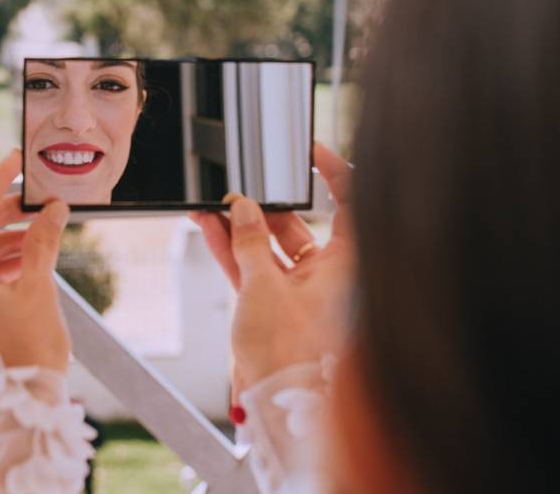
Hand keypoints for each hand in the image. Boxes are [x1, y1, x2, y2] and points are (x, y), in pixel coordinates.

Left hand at [0, 150, 71, 371]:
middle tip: (37, 200)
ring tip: (41, 231)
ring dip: (8, 242)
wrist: (21, 403)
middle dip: (6, 215)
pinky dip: (1, 266)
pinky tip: (29, 261)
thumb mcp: (38, 286)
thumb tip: (52, 211)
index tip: (15, 160)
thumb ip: (42, 241)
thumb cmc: (27, 347)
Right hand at [189, 142, 354, 389]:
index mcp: (346, 266)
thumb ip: (247, 243)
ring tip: (212, 204)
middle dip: (264, 206)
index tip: (312, 152)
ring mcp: (299, 291)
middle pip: (298, 226)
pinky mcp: (274, 306)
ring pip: (269, 247)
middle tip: (240, 187)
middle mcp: (328, 276)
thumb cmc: (289, 356)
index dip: (334, 174)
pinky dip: (233, 250)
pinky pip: (253, 268)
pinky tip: (210, 226)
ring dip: (240, 226)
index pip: (349, 206)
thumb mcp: (261, 287)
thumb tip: (241, 209)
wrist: (278, 406)